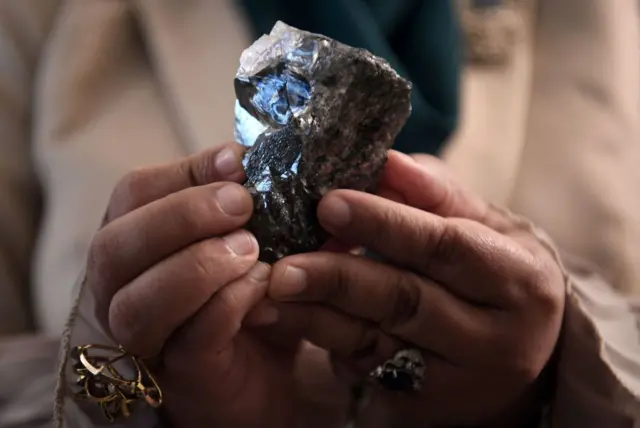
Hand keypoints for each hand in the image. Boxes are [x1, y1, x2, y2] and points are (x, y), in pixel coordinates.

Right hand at [86, 143, 311, 427]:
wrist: (266, 370)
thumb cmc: (249, 293)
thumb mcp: (252, 238)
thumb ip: (247, 201)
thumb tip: (251, 156)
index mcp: (137, 243)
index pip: (134, 194)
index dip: (184, 173)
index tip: (238, 164)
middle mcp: (123, 290)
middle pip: (115, 245)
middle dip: (182, 215)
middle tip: (242, 204)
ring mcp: (146, 337)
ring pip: (138, 301)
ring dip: (200, 264)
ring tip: (252, 249)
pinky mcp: (182, 373)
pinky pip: (191, 334)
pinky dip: (229, 302)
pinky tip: (263, 285)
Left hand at [268, 151, 564, 426]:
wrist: (516, 349)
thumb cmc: (496, 271)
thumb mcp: (486, 227)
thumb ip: (436, 194)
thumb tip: (386, 162)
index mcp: (520, 282)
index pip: (447, 246)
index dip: (386, 223)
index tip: (329, 202)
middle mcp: (495, 340)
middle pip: (407, 301)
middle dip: (340, 276)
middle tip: (286, 259)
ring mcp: (457, 380)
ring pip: (376, 341)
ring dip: (317, 312)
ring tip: (273, 287)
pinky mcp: (422, 403)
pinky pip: (363, 366)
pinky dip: (323, 336)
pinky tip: (286, 315)